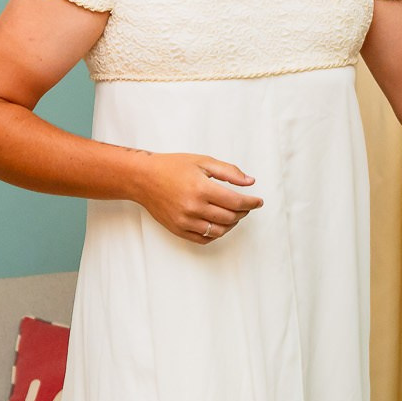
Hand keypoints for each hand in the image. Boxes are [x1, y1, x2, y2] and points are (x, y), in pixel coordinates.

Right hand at [133, 152, 262, 244]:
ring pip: (219, 231)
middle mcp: (193, 207)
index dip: (251, 203)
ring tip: (233, 214)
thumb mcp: (203, 161)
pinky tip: (218, 224)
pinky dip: (216, 233)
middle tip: (246, 206)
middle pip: (230, 218)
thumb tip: (250, 182)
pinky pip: (204, 239)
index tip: (258, 202)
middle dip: (243, 212)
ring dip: (232, 224)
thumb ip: (229, 172)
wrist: (143, 178)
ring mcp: (185, 221)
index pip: (236, 202)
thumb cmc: (172, 166)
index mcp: (201, 189)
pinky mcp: (178, 229)